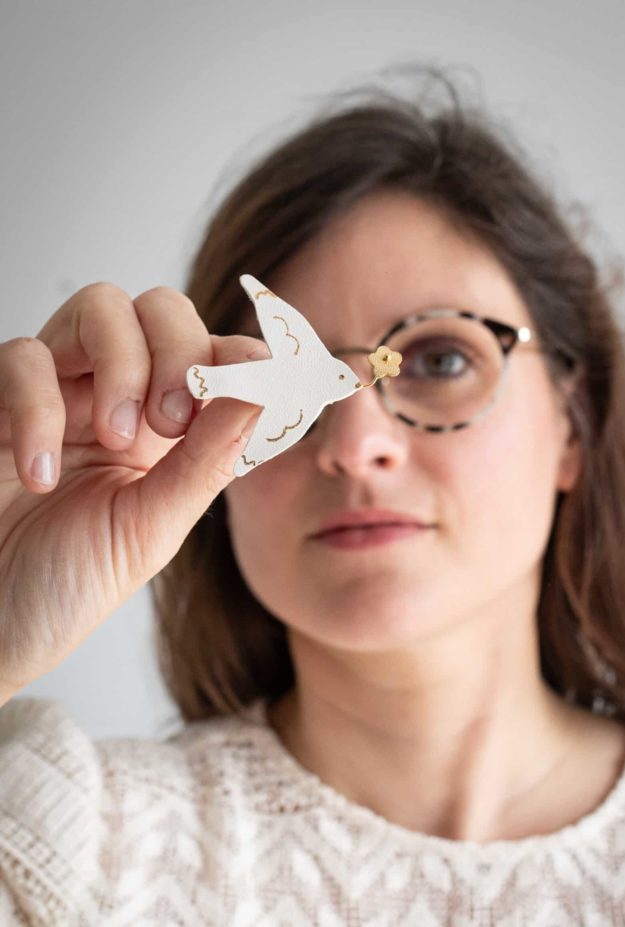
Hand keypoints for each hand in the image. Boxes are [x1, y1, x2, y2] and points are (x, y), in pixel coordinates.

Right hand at [0, 283, 267, 700]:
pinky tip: (40, 474)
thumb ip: (206, 461)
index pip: (213, 354)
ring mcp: (55, 392)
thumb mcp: (153, 529)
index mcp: (165, 430)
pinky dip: (38, 408)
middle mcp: (113, 397)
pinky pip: (22, 358)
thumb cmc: (68, 585)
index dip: (241, 357)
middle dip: (180, 351)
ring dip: (122, 364)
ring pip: (100, 306)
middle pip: (161, 308)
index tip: (262, 381)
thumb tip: (264, 390)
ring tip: (116, 439)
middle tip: (171, 422)